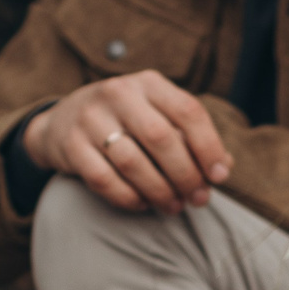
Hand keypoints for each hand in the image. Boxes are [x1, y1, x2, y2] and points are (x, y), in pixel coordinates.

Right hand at [21, 72, 231, 214]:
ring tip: (173, 206)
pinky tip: (142, 204)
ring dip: (159, 192)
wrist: (64, 121)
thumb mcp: (159, 117)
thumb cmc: (127, 123)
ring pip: (133, 163)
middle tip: (198, 199)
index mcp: (149, 83)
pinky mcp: (70, 145)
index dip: (209, 147)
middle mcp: (119, 93)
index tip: (219, 176)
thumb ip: (191, 138)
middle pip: (162, 138)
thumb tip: (225, 167)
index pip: (188, 111)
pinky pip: (104, 180)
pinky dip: (128, 198)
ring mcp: (90, 117)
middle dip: (186, 175)